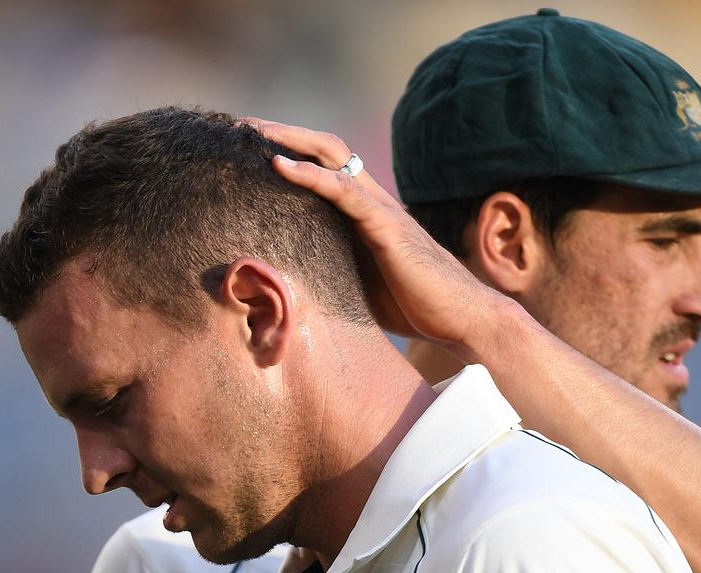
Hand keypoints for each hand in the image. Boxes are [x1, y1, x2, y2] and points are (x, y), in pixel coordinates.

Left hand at [246, 118, 517, 357]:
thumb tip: (293, 285)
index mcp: (365, 214)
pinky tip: (279, 164)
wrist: (462, 318)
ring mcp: (381, 211)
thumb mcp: (361, 285)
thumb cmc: (415, 306)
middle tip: (238, 126)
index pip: (323, 168)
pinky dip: (311, 175)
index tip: (247, 147)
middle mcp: (372, 202)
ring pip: (331, 157)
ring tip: (248, 132)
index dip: (288, 151)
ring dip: (288, 140)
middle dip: (280, 132)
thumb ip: (334, 270)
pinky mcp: (388, 228)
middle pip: (323, 149)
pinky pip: (345, 192)